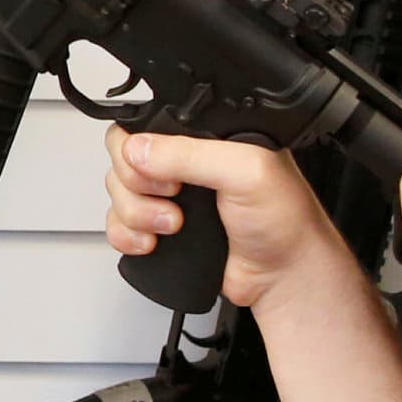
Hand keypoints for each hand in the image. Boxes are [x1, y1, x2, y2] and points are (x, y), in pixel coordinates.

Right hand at [105, 126, 357, 312]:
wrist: (283, 277)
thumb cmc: (284, 223)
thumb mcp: (245, 172)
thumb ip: (191, 154)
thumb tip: (138, 150)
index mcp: (206, 137)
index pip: (146, 124)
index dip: (139, 147)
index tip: (165, 172)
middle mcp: (185, 164)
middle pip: (123, 159)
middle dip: (137, 185)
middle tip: (173, 197)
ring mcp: (170, 198)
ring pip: (118, 194)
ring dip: (136, 214)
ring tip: (173, 226)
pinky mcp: (160, 229)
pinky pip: (118, 225)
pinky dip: (126, 235)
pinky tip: (153, 241)